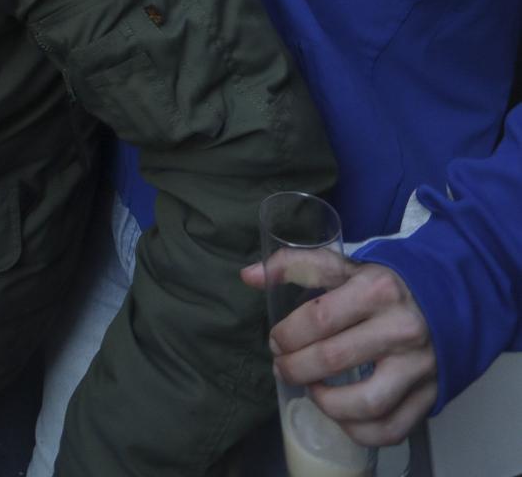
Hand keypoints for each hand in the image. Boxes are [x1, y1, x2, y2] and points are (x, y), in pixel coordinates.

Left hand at [241, 258, 437, 446]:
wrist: (446, 301)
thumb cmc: (384, 286)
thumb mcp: (345, 266)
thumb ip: (297, 266)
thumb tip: (248, 275)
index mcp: (377, 289)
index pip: (318, 318)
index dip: (287, 335)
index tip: (276, 341)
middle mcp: (401, 328)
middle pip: (333, 359)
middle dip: (296, 368)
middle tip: (283, 367)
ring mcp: (418, 367)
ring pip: (364, 403)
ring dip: (326, 403)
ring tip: (311, 390)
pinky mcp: (429, 396)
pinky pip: (390, 429)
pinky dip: (358, 430)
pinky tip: (340, 415)